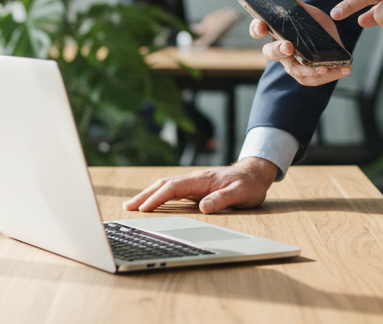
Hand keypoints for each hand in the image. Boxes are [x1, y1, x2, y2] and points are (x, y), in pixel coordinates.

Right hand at [122, 157, 277, 213]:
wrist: (255, 173)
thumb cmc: (250, 184)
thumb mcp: (241, 193)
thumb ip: (223, 199)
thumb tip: (203, 207)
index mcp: (202, 179)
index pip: (174, 188)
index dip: (157, 198)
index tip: (144, 208)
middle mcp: (195, 179)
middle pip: (163, 185)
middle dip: (144, 195)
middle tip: (127, 207)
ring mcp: (194, 183)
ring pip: (166, 186)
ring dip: (149, 195)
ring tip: (133, 206)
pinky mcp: (196, 187)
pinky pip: (173, 191)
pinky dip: (159, 196)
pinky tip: (152, 203)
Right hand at [249, 0, 350, 85]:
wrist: (327, 38)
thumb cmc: (311, 24)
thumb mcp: (308, 12)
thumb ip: (297, 5)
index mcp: (275, 32)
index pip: (258, 29)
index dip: (256, 28)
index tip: (262, 26)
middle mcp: (280, 50)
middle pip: (271, 53)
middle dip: (278, 50)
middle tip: (288, 47)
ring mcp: (291, 65)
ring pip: (294, 71)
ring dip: (309, 70)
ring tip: (325, 67)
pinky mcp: (306, 75)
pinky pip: (313, 79)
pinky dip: (330, 75)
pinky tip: (344, 70)